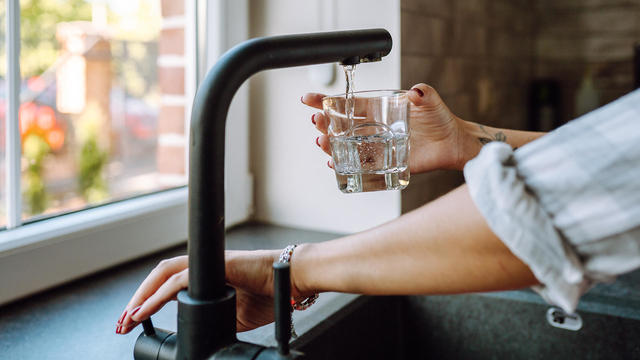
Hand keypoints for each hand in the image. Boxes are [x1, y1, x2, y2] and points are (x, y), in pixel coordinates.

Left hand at [116, 250, 299, 334]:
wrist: (292, 282)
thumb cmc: (268, 294)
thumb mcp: (231, 316)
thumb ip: (209, 318)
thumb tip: (191, 333)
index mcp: (205, 277)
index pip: (168, 284)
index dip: (147, 300)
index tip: (133, 322)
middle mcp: (203, 267)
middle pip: (159, 276)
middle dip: (136, 300)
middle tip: (121, 324)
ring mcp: (209, 265)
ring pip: (164, 274)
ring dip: (141, 297)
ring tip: (127, 318)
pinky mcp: (217, 267)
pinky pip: (180, 280)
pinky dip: (158, 296)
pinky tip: (144, 310)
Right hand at [302, 83, 473, 172]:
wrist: (452, 142)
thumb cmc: (440, 119)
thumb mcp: (431, 101)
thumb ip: (424, 93)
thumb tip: (416, 91)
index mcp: (378, 110)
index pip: (348, 104)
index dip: (327, 101)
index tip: (309, 99)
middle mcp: (373, 128)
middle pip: (341, 126)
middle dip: (325, 123)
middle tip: (316, 121)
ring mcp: (377, 146)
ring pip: (346, 145)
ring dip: (330, 144)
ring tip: (321, 142)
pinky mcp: (384, 162)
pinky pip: (360, 165)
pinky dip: (346, 165)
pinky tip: (334, 163)